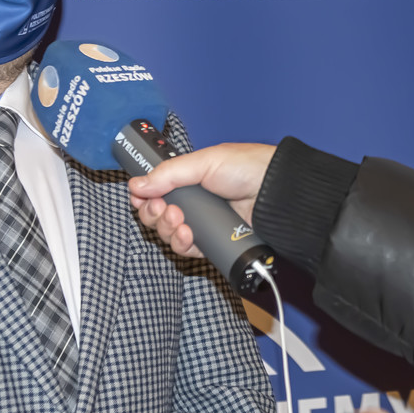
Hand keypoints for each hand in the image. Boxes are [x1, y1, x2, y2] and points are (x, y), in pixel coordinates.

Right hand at [127, 142, 276, 258]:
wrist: (276, 193)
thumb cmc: (248, 168)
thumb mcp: (204, 162)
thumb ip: (168, 174)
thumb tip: (136, 185)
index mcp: (189, 179)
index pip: (156, 192)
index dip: (144, 198)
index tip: (141, 198)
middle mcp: (194, 202)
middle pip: (158, 216)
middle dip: (154, 214)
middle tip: (164, 208)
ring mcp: (203, 223)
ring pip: (170, 235)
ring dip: (167, 229)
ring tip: (180, 221)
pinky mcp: (213, 242)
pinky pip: (188, 250)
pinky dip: (182, 244)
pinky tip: (188, 235)